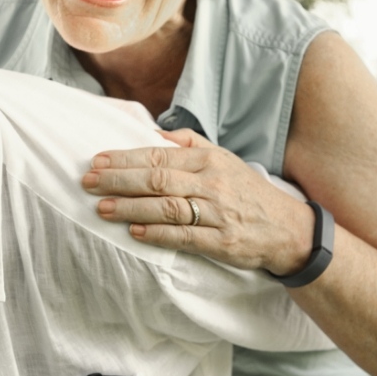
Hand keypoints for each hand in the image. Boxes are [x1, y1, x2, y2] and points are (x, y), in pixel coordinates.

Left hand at [81, 128, 314, 273]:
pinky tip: (134, 232)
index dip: (125, 158)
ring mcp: (217, 214)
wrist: (288, 229)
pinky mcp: (222, 242)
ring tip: (102, 208)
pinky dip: (157, 234)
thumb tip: (153, 133)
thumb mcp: (223, 159)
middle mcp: (212, 184)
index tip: (97, 160)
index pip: (159, 155)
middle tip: (88, 182)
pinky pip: (184, 237)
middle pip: (157, 180)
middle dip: (118, 181)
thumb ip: (189, 144)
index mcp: (208, 161)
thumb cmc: (246, 192)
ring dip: (130, 208)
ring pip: (166, 208)